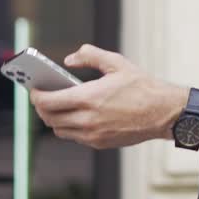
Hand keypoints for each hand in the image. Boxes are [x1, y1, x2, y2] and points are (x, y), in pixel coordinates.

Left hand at [29, 44, 187, 149]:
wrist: (164, 113)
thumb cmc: (143, 87)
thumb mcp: (117, 63)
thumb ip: (90, 55)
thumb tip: (69, 59)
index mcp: (89, 97)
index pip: (48, 101)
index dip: (36, 96)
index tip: (34, 89)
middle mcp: (88, 119)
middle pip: (49, 118)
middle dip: (41, 107)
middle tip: (41, 97)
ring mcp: (93, 134)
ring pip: (59, 130)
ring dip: (54, 119)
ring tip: (56, 106)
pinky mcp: (100, 143)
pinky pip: (75, 137)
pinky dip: (69, 127)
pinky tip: (75, 115)